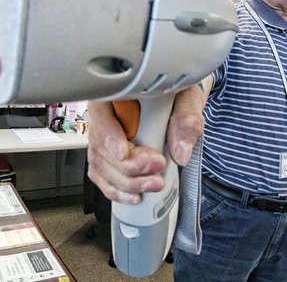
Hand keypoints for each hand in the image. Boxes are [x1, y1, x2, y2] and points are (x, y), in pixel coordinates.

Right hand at [86, 85, 205, 204]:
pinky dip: (118, 191)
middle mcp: (105, 115)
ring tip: (154, 184)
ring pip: (100, 165)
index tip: (123, 152)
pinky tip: (135, 195)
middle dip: (127, 165)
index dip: (107, 134)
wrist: (178, 102)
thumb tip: (180, 151)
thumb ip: (185, 118)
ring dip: (126, 182)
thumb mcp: (187, 98)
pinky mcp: (109, 157)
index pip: (100, 111)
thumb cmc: (177, 94)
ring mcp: (104, 137)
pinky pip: (102, 177)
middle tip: (157, 166)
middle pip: (100, 145)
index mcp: (116, 92)